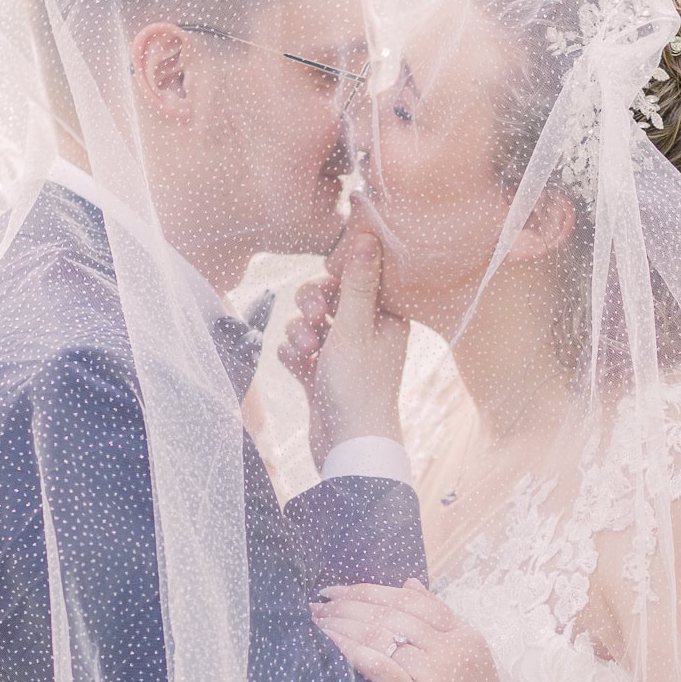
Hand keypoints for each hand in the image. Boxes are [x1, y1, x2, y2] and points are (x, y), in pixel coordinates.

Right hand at [278, 227, 407, 470]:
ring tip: (304, 350)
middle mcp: (367, 333)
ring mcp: (343, 355)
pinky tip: (296, 367)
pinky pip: (299, 350)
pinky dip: (294, 355)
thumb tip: (368, 232)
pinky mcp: (322, 375)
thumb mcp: (354, 327)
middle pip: (328, 296)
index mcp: (387, 317)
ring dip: (299, 331)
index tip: (326, 280)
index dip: (336, 273)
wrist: (349, 449)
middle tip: (312, 319)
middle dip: (311, 304)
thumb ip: (356, 281)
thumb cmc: (359, 389)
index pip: (359, 274)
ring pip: (309, 322)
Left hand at [311, 580, 532, 681]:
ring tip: (316, 622)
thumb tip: (409, 585)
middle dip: (349, 604)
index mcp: (465, 636)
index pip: (411, 599)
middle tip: (317, 604)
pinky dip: (351, 650)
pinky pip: (379, 665)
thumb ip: (441, 626)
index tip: (338, 591)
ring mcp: (437, 673)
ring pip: (382, 634)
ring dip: (342, 624)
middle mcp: (453, 648)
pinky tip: (328, 644)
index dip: (370, 591)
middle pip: (392, 613)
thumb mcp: (468, 663)